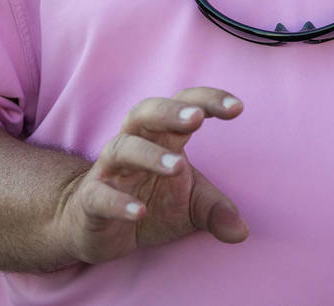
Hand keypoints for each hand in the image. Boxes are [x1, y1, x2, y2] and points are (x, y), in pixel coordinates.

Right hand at [56, 87, 247, 263]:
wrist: (96, 226)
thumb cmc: (150, 202)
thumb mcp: (189, 206)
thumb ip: (215, 211)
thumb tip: (242, 232)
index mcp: (163, 135)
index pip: (185, 105)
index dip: (209, 101)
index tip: (238, 107)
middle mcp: (134, 142)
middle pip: (147, 112)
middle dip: (171, 111)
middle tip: (197, 117)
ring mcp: (110, 169)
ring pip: (123, 148)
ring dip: (150, 154)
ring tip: (178, 166)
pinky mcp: (90, 199)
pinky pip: (100, 194)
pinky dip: (118, 202)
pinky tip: (139, 212)